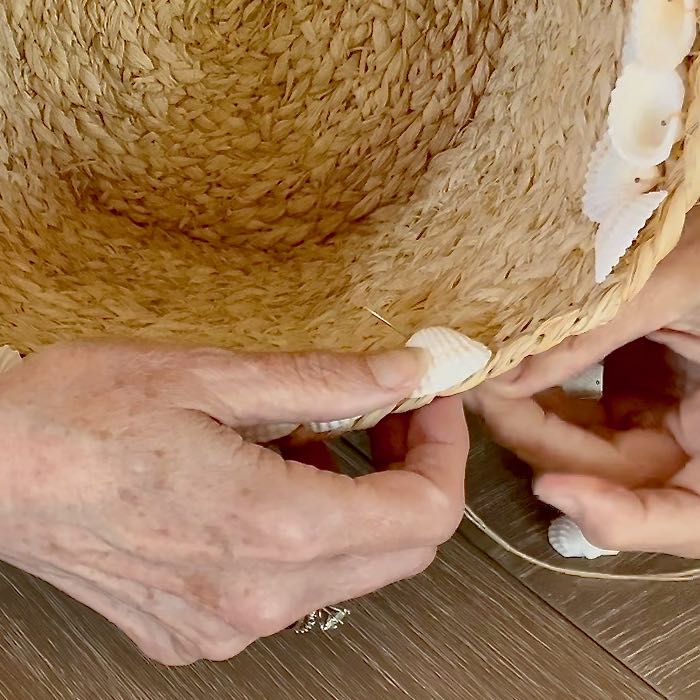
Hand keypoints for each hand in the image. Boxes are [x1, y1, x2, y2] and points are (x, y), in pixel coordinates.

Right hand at [0, 341, 467, 664]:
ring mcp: (228, 623)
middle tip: (385, 414)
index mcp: (274, 530)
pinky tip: (266, 479)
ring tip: (311, 439)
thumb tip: (404, 374)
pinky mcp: (199, 628)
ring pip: (350, 568)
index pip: (425, 515)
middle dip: (410, 472)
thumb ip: (327, 381)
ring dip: (356, 499)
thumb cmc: (82, 414)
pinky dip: (306, 529)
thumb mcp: (214, 376)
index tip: (429, 404)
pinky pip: (294, 586)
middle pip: (400, 549)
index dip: (445, 453)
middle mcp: (259, 597)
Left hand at [466, 211, 699, 557]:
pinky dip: (542, 394)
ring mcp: (665, 425)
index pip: (680, 519)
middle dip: (542, 442)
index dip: (616, 515)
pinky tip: (511, 367)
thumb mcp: (679, 288)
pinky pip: (583, 416)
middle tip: (486, 397)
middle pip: (613, 480)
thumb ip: (596, 334)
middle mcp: (694, 449)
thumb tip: (506, 371)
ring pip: (586, 449)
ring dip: (531, 416)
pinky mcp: (640, 400)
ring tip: (489, 376)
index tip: (553, 487)